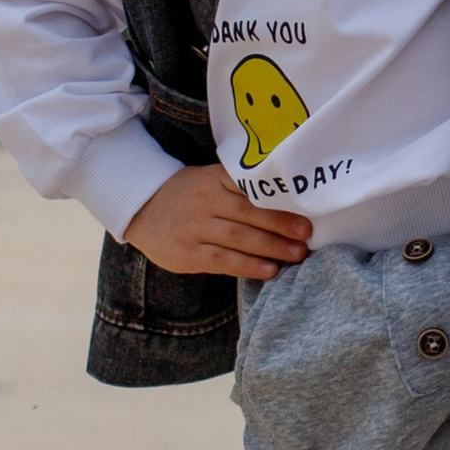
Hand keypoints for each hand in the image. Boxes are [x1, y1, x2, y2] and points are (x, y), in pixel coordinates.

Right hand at [125, 164, 311, 282]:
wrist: (142, 210)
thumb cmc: (189, 195)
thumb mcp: (210, 181)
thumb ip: (240, 188)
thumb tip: (288, 200)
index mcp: (214, 179)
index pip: (248, 185)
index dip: (276, 196)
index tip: (304, 203)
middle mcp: (206, 202)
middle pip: (248, 212)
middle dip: (281, 223)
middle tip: (307, 233)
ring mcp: (196, 228)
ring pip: (238, 238)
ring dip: (271, 247)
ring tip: (297, 254)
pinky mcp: (189, 253)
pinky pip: (223, 261)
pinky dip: (248, 266)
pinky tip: (269, 270)